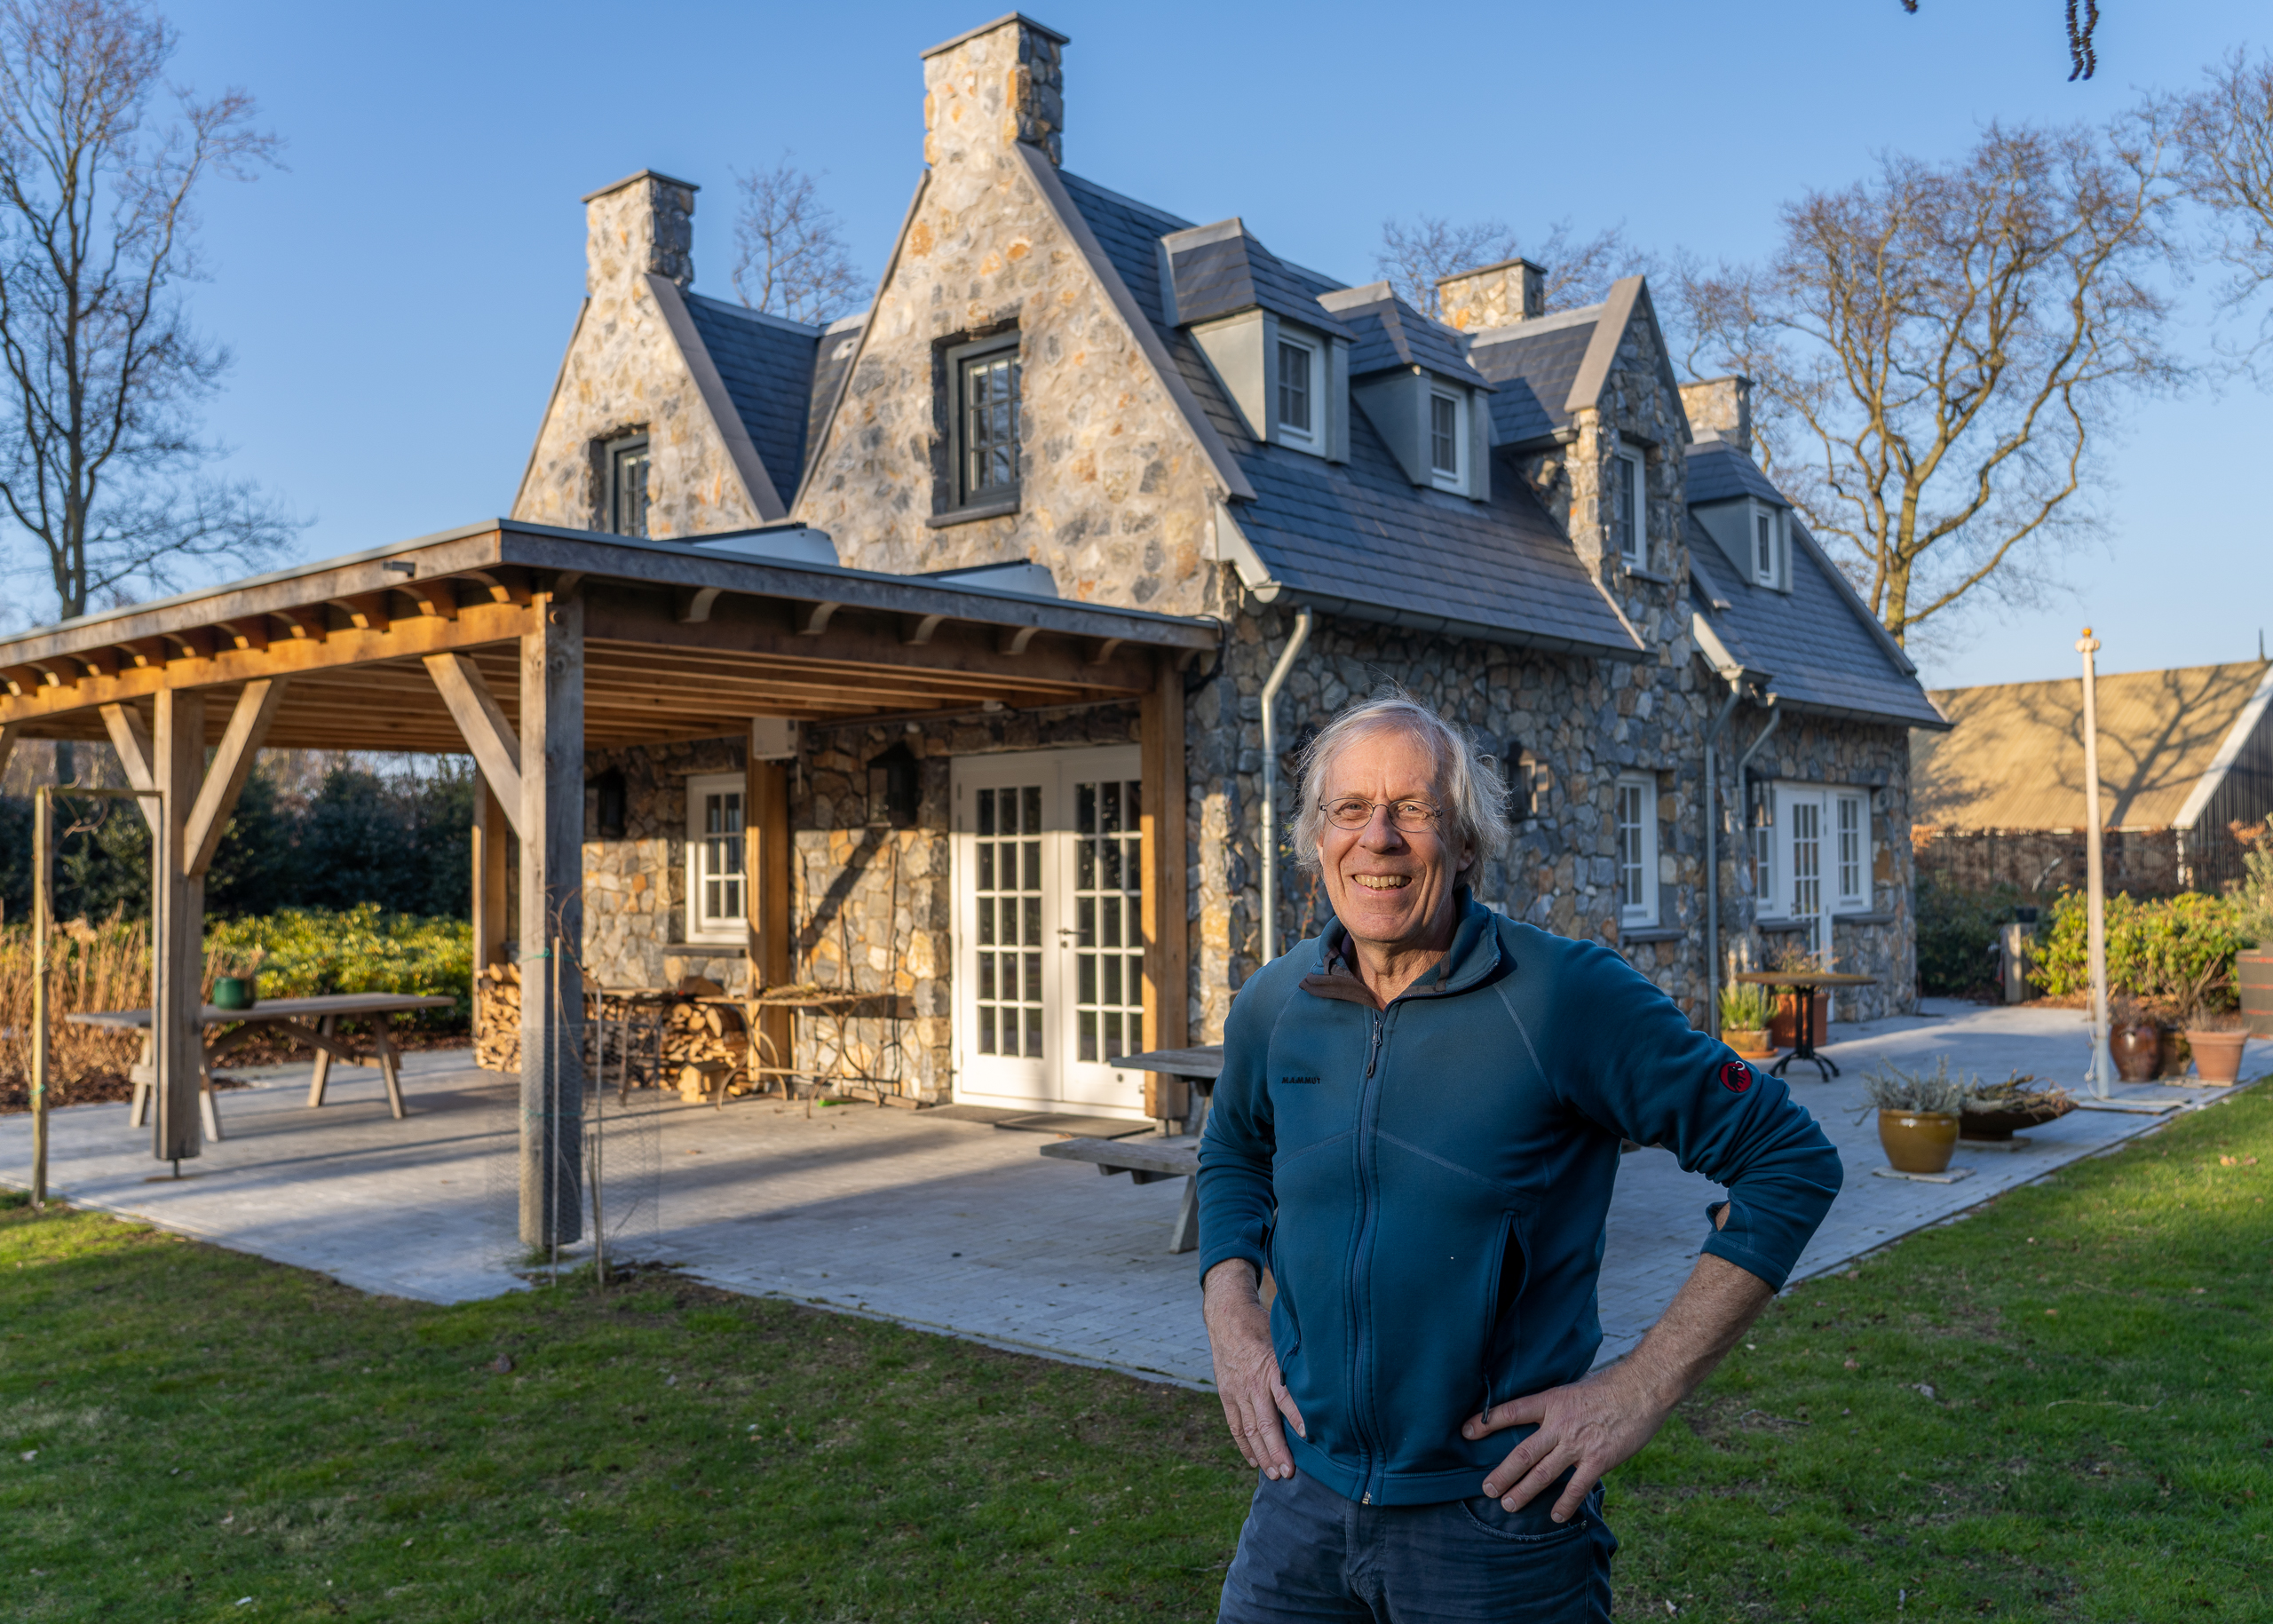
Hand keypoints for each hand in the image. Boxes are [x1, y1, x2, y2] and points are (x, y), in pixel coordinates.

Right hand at [1202, 1260, 1305, 1479]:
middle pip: (1265, 1422)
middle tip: (1290, 1472)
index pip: (1285, 1397)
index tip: (1309, 1436)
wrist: (1227, 1318)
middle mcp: (1252, 1384)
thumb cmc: (1263, 1327)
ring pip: (1250, 1430)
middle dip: (1278, 1450)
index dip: (1297, 1417)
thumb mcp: (1283, 1338)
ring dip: (1263, 1454)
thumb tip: (1329, 1376)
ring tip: (1275, 1474)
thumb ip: (1299, 1361)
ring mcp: (1237, 1392)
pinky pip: (1235, 1426)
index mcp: (1270, 1368)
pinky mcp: (1227, 1396)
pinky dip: (1245, 1446)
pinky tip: (1255, 1462)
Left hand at [1462, 1362, 1674, 1521]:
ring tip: (1508, 1505)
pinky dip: (1564, 1503)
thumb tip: (1540, 1415)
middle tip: (1487, 1490)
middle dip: (1502, 1474)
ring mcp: (1578, 1444)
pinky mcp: (1598, 1460)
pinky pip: (1576, 1487)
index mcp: (1551, 1401)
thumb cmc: (1609, 1387)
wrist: (1642, 1389)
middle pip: (1522, 1453)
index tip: (1465, 1431)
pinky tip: (1555, 1516)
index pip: (1511, 1411)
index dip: (1486, 1422)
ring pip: (1543, 1473)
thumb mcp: (1573, 1388)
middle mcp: (1559, 1424)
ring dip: (1524, 1491)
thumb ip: (1555, 1406)